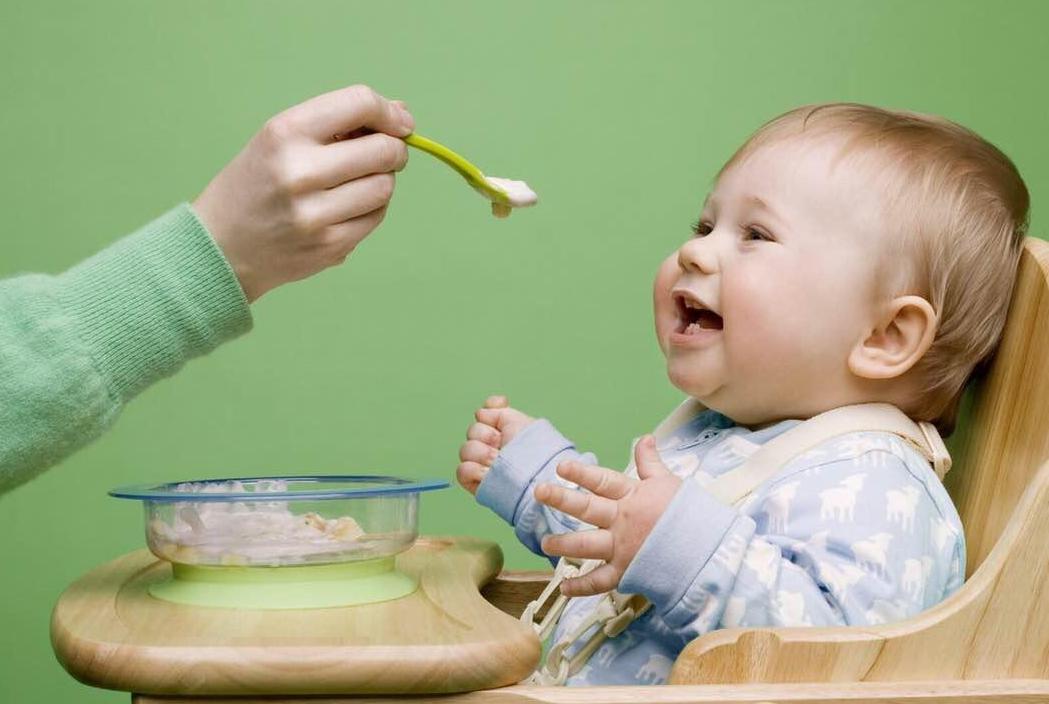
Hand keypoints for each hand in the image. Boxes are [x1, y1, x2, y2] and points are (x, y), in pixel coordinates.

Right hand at [193, 84, 414, 301]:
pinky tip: (346, 207)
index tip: (401, 122)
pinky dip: (371, 209)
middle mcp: (300, 172)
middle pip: (383, 150)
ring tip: (356, 182)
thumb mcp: (280, 139)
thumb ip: (338, 123)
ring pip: (385, 187)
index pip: (359, 103)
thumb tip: (402, 112)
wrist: (221, 246)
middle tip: (387, 153)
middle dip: (394, 150)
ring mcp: (316, 214)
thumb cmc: (257, 184)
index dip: (390, 112)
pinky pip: (376, 217)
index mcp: (285, 133)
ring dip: (382, 181)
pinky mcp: (330, 246)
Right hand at [456, 395, 534, 494]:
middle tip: (504, 446)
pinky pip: (462, 470)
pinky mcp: (476, 482)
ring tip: (498, 462)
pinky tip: (488, 473)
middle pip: (472, 431)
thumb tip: (479, 413)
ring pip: (466, 450)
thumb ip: (498, 410)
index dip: (488, 414)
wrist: (536, 475)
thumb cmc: (534, 450)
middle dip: (488, 436)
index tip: (500, 418)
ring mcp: (482, 464)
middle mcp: (491, 446)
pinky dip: (474, 470)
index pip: (483, 415)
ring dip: (483, 454)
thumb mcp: (520, 422)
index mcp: (502, 431)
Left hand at [535, 435, 681, 595]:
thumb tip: (644, 438)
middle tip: (539, 491)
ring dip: (563, 543)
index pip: (603, 481)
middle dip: (561, 499)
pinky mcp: (627, 572)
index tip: (560, 467)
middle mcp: (623, 521)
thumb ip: (650, 463)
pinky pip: (600, 581)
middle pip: (587, 508)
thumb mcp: (669, 483)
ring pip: (586, 545)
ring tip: (545, 542)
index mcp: (633, 496)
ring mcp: (623, 548)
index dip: (581, 473)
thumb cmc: (689, 513)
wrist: (708, 550)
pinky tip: (564, 587)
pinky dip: (581, 586)